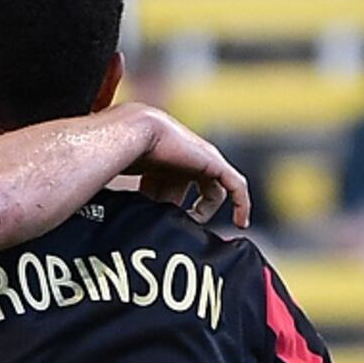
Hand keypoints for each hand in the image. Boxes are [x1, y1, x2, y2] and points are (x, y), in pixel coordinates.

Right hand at [122, 108, 253, 228]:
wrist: (134, 133)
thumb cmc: (122, 154)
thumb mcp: (130, 182)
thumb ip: (135, 198)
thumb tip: (129, 223)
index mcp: (165, 159)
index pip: (172, 188)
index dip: (172, 209)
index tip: (169, 228)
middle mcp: (185, 158)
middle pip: (192, 192)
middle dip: (185, 213)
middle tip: (178, 229)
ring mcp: (201, 158)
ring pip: (214, 191)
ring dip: (206, 212)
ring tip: (198, 229)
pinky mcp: (215, 162)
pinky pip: (236, 186)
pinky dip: (241, 203)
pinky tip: (241, 223)